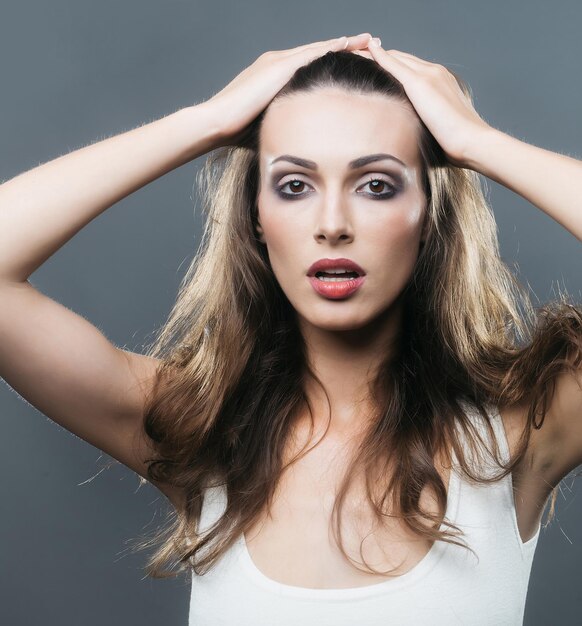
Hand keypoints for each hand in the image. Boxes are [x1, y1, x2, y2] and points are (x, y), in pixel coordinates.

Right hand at [205, 33, 374, 146]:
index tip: (353, 62)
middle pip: (318, 52)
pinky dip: (330, 48)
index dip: (332, 62)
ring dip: (344, 44)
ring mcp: (277, 62)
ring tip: (367, 40)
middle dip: (344, 48)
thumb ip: (285, 123)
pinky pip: (310, 54)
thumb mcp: (269, 123)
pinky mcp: (277, 68)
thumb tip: (301, 142)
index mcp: (274, 75)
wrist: (217, 123)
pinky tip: (348, 44)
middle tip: (369, 44)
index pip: (310, 65)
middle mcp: (277, 62)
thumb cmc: (236, 131)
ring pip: (318, 49)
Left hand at [355, 42, 492, 166]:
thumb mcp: (438, 131)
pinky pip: (393, 64)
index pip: (411, 69)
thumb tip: (412, 141)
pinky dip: (378, 56)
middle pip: (401, 59)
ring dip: (374, 53)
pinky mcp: (420, 82)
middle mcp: (435, 73)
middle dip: (380, 56)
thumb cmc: (457, 145)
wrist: (471, 141)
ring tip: (354, 51)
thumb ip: (425, 126)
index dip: (392, 67)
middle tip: (358, 54)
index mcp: (441, 82)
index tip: (375, 70)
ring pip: (396, 58)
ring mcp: (429, 75)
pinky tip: (364, 51)